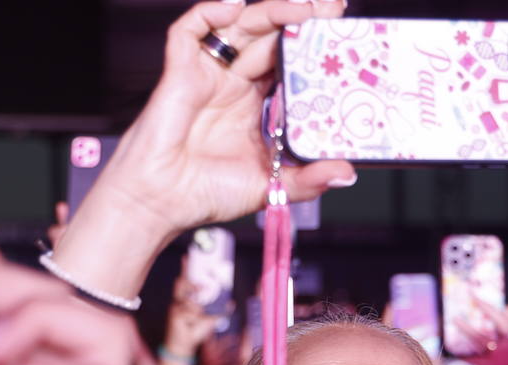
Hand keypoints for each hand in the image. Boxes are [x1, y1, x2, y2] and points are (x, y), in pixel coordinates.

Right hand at [77, 0, 353, 243]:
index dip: (313, 47)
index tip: (343, 36)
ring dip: (272, 11)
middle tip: (334, 9)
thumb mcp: (271, 185)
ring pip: (241, 26)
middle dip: (302, 18)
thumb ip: (309, 179)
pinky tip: (235, 7)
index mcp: (254, 103)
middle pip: (270, 36)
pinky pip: (191, 30)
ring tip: (304, 7)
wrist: (160, 203)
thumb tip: (347, 173)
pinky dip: (211, 12)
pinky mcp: (180, 71)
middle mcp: (233, 82)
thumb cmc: (205, 193)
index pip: (289, 62)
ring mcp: (207, 73)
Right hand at [165, 264, 222, 357]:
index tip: (186, 257)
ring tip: (196, 318)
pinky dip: (193, 318)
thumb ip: (220, 311)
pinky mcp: (174, 314)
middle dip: (192, 285)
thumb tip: (231, 304)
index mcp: (186, 299)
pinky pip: (188, 311)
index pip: (185, 280)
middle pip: (183, 284)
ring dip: (196, 310)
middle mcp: (179, 300)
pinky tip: (189, 324)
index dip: (185, 268)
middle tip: (202, 289)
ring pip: (190, 301)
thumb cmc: (195, 331)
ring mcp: (175, 306)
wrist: (185, 344)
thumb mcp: (211, 319)